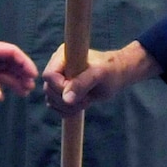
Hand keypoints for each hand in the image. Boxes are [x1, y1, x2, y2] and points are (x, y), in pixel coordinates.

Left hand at [0, 39, 37, 101]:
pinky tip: (5, 96)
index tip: (32, 74)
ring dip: (14, 81)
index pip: (10, 52)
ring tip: (25, 92)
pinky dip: (0, 88)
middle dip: (21, 73)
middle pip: (9, 63)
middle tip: (31, 86)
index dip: (23, 62)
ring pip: (3, 73)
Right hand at [42, 40, 159, 116]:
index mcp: (63, 56)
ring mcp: (59, 79)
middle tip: (87, 98)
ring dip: (68, 107)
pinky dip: (67, 111)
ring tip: (87, 100)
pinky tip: (82, 105)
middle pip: (48, 90)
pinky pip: (55, 106)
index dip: (60, 87)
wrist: (117, 75)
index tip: (79, 91)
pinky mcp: (62, 91)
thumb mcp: (99, 75)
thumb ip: (82, 84)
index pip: (49, 75)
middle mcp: (58, 66)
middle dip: (67, 99)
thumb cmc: (111, 70)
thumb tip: (66, 99)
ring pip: (51, 100)